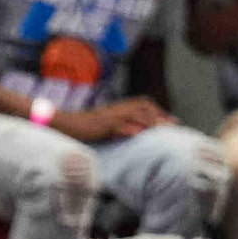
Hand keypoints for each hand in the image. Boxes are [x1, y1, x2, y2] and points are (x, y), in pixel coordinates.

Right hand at [54, 98, 172, 142]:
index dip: (159, 112)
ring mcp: (109, 116)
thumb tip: (137, 132)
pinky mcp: (101, 124)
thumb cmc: (84, 128)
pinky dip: (129, 128)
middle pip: (143, 107)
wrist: (65, 124)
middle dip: (159, 115)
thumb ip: (121, 126)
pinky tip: (138, 133)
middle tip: (173, 125)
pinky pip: (117, 125)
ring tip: (161, 129)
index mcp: (119, 108)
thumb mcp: (106, 126)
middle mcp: (116, 108)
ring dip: (149, 121)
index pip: (144, 105)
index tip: (173, 121)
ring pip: (134, 114)